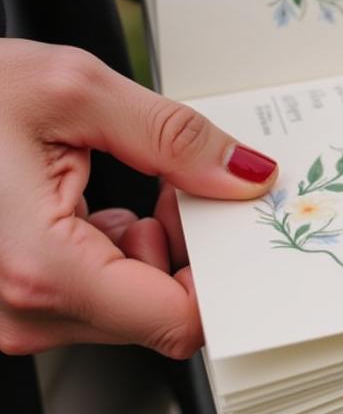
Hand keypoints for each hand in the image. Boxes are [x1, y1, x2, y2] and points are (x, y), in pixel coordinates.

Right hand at [0, 39, 278, 358]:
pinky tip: (93, 197)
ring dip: (149, 243)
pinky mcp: (9, 299)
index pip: (179, 322)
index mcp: (41, 270)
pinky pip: (92, 292)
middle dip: (185, 247)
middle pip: (159, 312)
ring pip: (128, 303)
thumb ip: (174, 137)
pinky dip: (113, 247)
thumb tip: (247, 174)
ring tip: (128, 180)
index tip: (225, 217)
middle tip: (173, 180)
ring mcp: (10, 314)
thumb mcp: (73, 91)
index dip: (220, 272)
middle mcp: (20, 313)